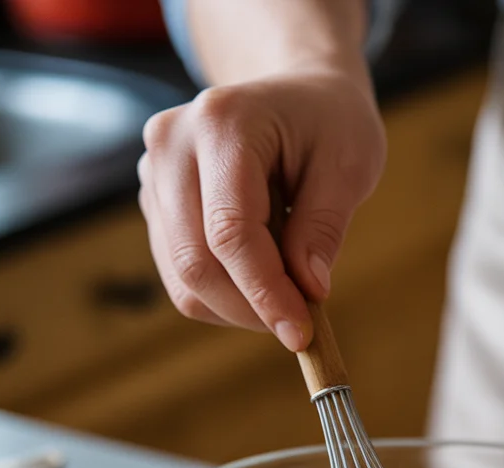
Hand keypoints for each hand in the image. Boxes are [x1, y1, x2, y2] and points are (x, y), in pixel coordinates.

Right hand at [137, 68, 384, 349]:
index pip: (230, 231)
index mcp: (222, 122)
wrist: (295, 97)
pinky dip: (225, 296)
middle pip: (195, 261)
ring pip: (182, 279)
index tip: (301, 333)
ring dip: (238, 307)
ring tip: (287, 287)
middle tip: (299, 325)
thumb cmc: (329, 125)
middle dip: (250, 309)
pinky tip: (262, 274)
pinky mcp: (156, 204)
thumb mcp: (349, 165)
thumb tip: (308, 290)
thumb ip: (324, 226)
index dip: (265, 292)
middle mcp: (172, 143)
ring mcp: (154, 174)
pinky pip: (181, 276)